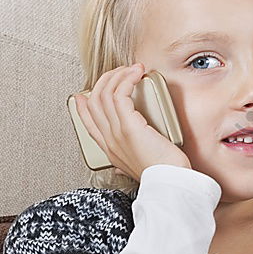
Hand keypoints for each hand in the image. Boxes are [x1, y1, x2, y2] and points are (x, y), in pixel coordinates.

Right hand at [72, 63, 190, 179]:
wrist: (169, 184)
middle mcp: (108, 140)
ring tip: (133, 69)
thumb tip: (120, 166)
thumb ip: (126, 163)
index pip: (88, 122)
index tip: (84, 92)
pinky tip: (136, 73)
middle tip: (120, 72)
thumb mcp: (138, 170)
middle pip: (93, 102)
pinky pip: (119, 94)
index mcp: (109, 150)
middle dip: (105, 81)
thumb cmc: (162, 176)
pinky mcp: (128, 126)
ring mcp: (116, 133)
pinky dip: (126, 79)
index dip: (83, 105)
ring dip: (118, 76)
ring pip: (104, 94)